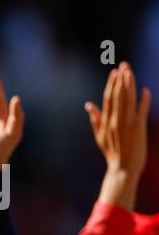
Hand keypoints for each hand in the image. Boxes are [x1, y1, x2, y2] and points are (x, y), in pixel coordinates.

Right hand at [86, 62, 149, 177]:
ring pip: (128, 100)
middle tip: (124, 65)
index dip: (112, 84)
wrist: (123, 168)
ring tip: (131, 72)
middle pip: (118, 96)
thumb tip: (88, 104)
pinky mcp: (138, 128)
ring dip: (129, 85)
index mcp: (106, 122)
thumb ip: (95, 119)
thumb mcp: (100, 136)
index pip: (108, 99)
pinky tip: (145, 90)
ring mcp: (127, 124)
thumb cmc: (112, 153)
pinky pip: (141, 111)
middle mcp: (115, 121)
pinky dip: (143, 100)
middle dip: (121, 79)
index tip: (115, 72)